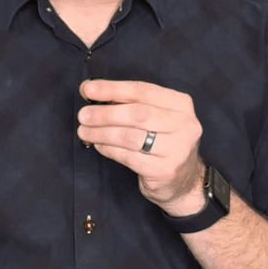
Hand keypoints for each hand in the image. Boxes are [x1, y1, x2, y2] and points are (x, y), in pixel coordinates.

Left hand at [77, 79, 205, 215]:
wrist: (183, 180)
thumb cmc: (162, 141)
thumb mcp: (155, 116)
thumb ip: (129, 103)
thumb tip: (92, 91)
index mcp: (181, 104)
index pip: (142, 90)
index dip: (112, 89)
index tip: (88, 90)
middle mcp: (185, 124)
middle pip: (137, 114)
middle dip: (105, 113)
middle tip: (83, 115)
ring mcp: (177, 149)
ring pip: (131, 137)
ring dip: (102, 133)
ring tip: (84, 132)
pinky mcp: (165, 170)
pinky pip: (129, 157)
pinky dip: (109, 150)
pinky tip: (99, 146)